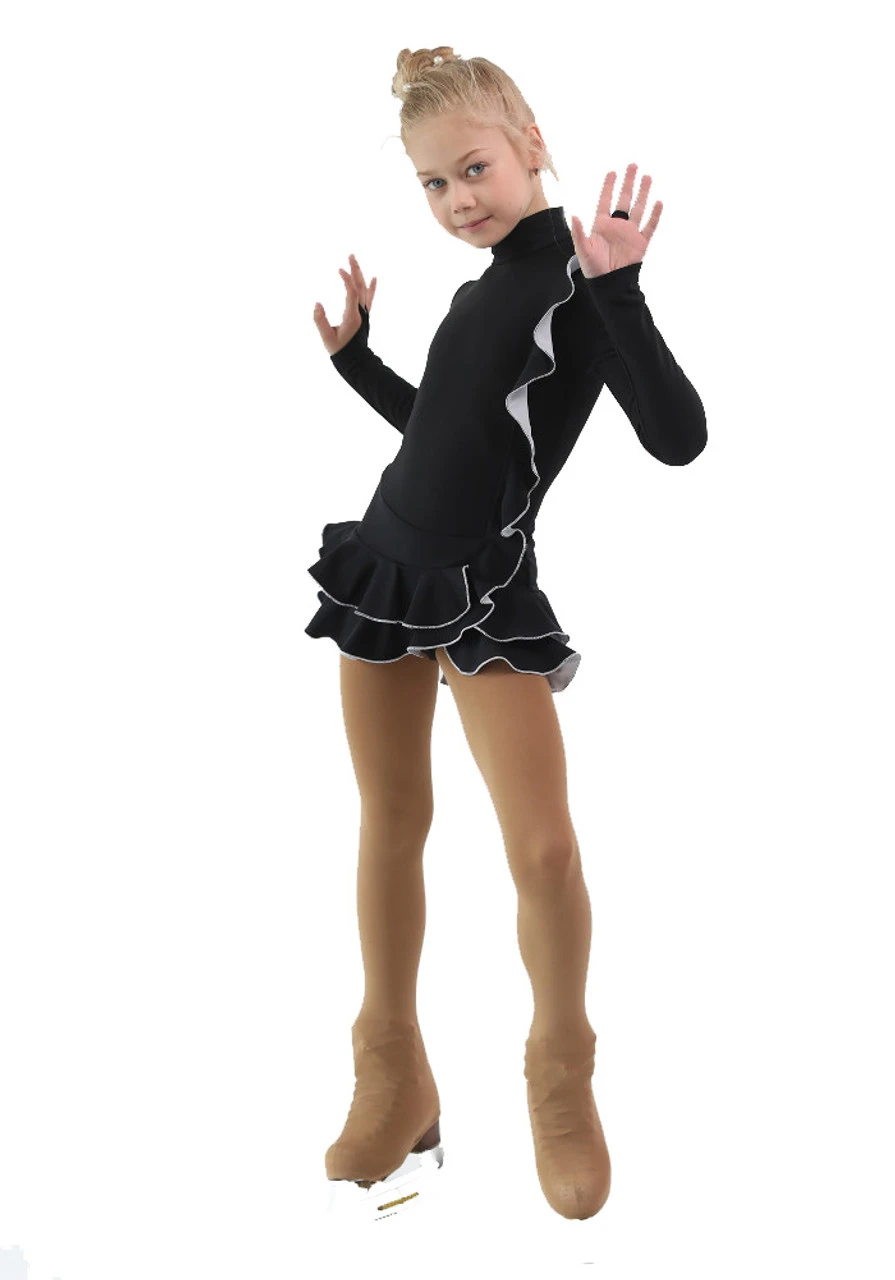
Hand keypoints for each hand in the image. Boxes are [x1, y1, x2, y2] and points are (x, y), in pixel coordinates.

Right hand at [313, 253, 377, 355]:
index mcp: (352, 317)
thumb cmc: (340, 350)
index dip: (346, 279)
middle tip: (350, 255)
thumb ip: (320, 320)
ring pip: (363, 290)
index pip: (351, 293)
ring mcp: (364, 313)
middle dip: (355, 270)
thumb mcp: (327, 338)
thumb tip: (316, 304)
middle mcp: (360, 312)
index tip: (339, 269)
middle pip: (359, 286)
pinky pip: (369, 299)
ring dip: (360, 274)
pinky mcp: (364, 315)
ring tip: (354, 260)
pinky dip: (371, 288)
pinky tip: (374, 278)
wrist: (356, 361)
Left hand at [569, 163, 662, 277]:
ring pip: (638, 208)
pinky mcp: (641, 242)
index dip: (609, 187)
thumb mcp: (583, 250)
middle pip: (624, 199)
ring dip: (643, 193)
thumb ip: (579, 233)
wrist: (610, 284)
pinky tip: (658, 202)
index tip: (612, 172)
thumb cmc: (594, 268)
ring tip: (647, 177)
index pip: (606, 201)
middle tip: (633, 166)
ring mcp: (630, 232)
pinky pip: (649, 226)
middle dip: (628, 183)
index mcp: (602, 225)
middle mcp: (617, 225)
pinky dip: (654, 215)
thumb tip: (574, 216)